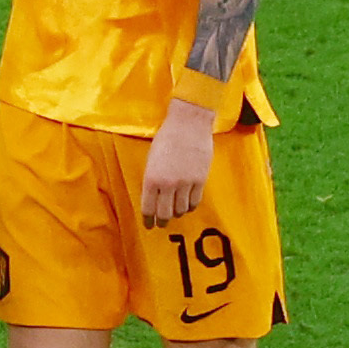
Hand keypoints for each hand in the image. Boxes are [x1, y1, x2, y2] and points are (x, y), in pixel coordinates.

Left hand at [139, 101, 216, 227]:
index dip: (148, 220)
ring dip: (177, 213)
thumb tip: (154, 198)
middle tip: (162, 223)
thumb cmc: (167, 137)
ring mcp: (185, 183)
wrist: (189, 123)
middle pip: (165, 214)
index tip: (149, 224)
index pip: (148, 208)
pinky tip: (187, 204)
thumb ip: (152, 179)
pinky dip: (190, 206)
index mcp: (151, 178)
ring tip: (175, 212)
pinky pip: (194, 202)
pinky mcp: (200, 180)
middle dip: (162, 221)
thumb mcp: (151, 159)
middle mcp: (167, 184)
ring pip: (181, 210)